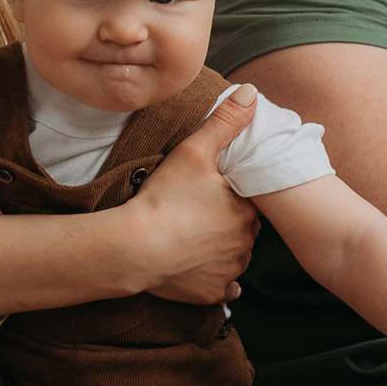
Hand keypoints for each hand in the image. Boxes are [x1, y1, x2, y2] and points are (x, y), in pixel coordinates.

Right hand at [121, 85, 261, 305]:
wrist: (134, 248)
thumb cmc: (164, 197)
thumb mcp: (194, 151)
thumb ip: (225, 122)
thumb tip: (252, 91)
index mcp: (246, 210)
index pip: (250, 200)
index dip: (233, 194)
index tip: (212, 191)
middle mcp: (245, 243)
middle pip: (244, 229)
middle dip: (229, 222)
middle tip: (200, 213)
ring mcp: (230, 271)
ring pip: (235, 257)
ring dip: (223, 250)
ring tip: (194, 238)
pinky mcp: (212, 293)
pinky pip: (223, 287)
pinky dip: (214, 278)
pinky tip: (198, 267)